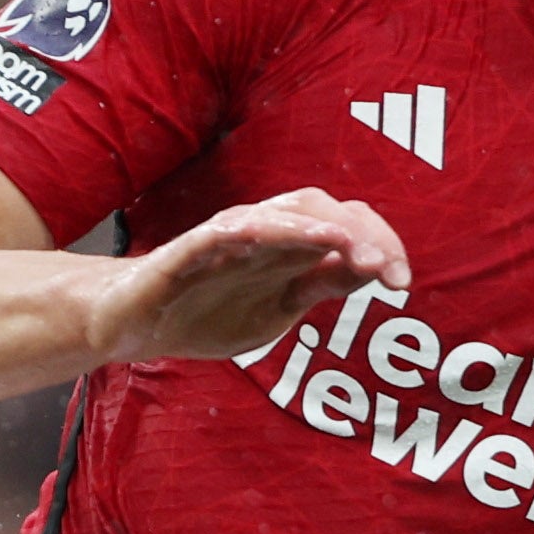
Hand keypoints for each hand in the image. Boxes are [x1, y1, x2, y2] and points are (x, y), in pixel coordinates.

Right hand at [85, 189, 409, 367]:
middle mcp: (265, 233)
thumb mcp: (277, 311)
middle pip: (324, 209)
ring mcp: (228, 237)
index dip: (380, 246)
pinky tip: (282, 236)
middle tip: (390, 272)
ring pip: (282, 213)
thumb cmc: (204, 312)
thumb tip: (372, 270)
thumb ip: (319, 287)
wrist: (132, 324)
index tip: (401, 282)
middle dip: (363, 234)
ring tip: (351, 246)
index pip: (346, 228)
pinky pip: (226, 231)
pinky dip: (258, 230)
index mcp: (289, 249)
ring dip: (321, 227)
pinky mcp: (190, 249)